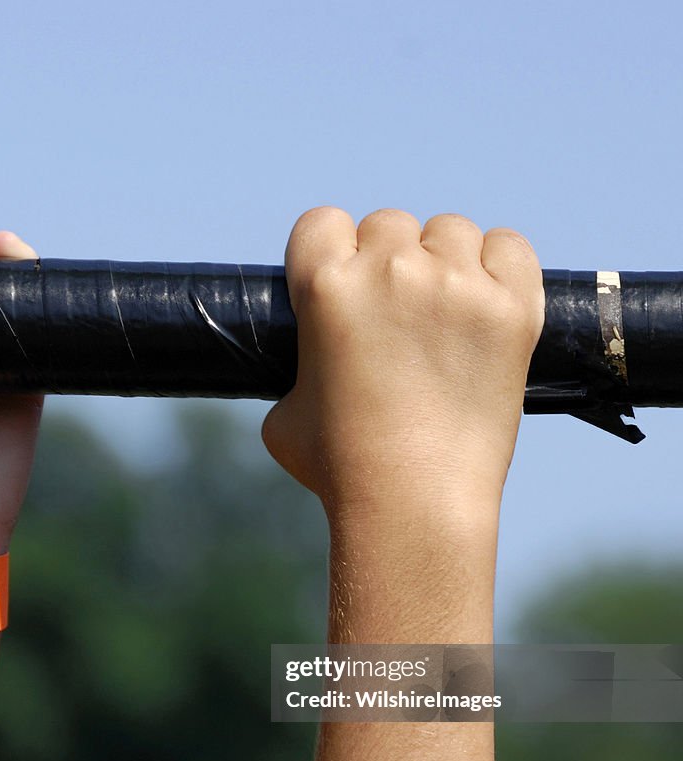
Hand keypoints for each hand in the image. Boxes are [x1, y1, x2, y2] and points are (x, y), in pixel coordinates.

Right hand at [262, 207, 543, 520]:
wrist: (413, 503)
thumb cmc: (340, 468)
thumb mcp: (284, 415)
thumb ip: (295, 370)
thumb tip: (310, 366)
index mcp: (325, 288)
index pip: (322, 222)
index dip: (329, 251)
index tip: (342, 280)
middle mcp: (390, 272)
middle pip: (387, 224)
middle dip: (387, 260)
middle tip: (395, 314)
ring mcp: (456, 286)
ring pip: (449, 231)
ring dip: (443, 261)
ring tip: (443, 314)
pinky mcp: (512, 308)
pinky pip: (508, 247)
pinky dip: (498, 268)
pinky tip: (484, 304)